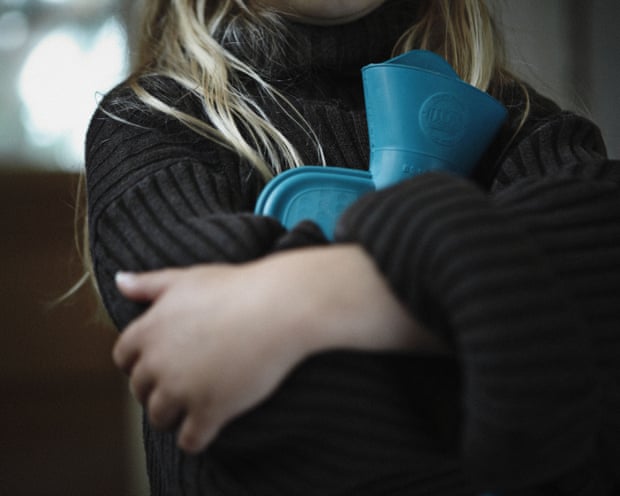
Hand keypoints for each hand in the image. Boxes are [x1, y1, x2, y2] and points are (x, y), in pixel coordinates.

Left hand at [113, 246, 439, 453]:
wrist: (279, 307)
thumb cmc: (236, 288)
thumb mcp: (188, 279)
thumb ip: (149, 284)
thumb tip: (119, 280)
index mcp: (149, 330)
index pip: (123, 358)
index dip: (141, 362)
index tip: (161, 362)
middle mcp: (158, 363)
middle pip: (140, 390)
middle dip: (157, 388)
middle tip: (182, 382)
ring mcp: (182, 389)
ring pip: (160, 417)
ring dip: (173, 414)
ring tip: (194, 404)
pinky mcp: (210, 410)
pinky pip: (190, 439)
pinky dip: (195, 437)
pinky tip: (208, 427)